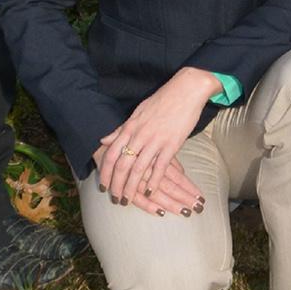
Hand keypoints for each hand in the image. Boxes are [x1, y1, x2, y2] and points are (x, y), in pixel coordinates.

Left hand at [95, 68, 215, 216]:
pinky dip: (153, 181)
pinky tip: (149, 191)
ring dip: (131, 187)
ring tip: (128, 200)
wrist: (187, 89)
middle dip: (116, 185)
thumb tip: (104, 139)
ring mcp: (155, 140)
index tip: (103, 185)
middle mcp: (140, 135)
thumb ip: (121, 128)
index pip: (111, 154)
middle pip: (122, 165)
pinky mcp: (172, 144)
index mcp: (130, 126)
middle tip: (115, 198)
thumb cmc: (163, 99)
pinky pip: (159, 167)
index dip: (105, 172)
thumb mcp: (138, 112)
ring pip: (138, 169)